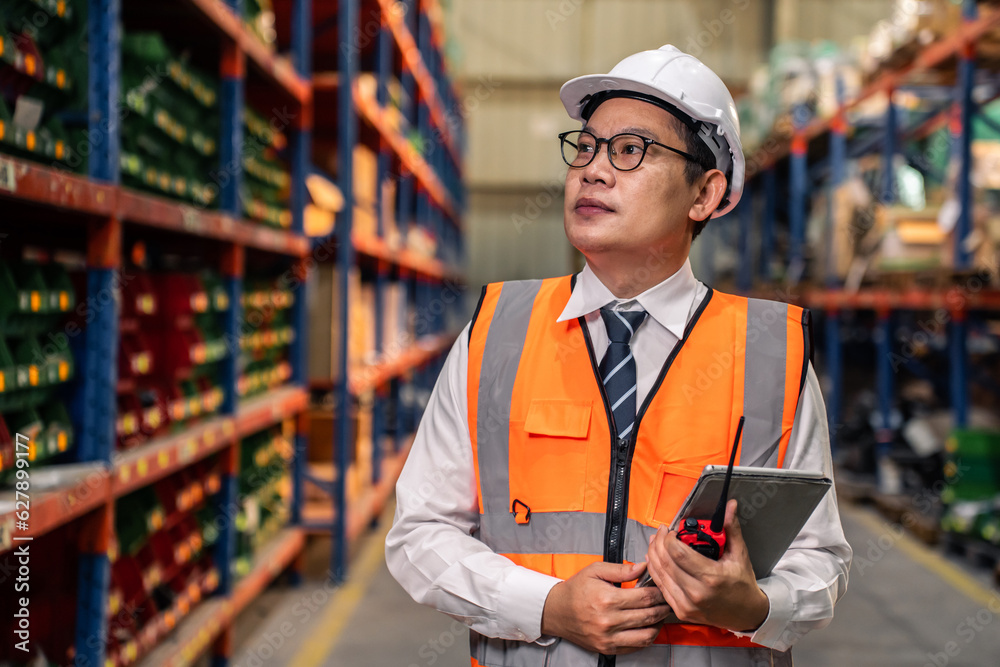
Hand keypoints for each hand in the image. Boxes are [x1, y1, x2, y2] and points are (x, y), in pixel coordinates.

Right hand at [540, 561, 671, 654]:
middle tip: (668, 601)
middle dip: (663, 607)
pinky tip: (648, 627)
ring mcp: (608, 637)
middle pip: (648, 616)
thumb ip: (621, 569)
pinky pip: (635, 647)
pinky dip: (647, 638)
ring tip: (660, 615)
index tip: (663, 588)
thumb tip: (643, 567)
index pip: (644, 597)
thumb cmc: (575, 590)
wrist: (556, 611)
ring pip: (646, 635)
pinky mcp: (607, 648)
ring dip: (658, 625)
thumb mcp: (595, 571)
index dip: (659, 592)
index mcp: (607, 599)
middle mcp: (608, 620)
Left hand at [645, 499, 768, 631]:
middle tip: (662, 532)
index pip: (678, 553)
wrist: (746, 614)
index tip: (671, 530)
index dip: (669, 538)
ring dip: (653, 554)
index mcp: (711, 577)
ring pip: (659, 574)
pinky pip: (661, 587)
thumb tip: (730, 507)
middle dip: (659, 542)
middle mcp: (696, 593)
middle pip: (665, 562)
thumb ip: (731, 529)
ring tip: (656, 541)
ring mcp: (687, 604)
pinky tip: (655, 559)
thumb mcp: (739, 555)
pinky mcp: (681, 611)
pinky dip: (655, 571)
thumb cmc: (743, 585)